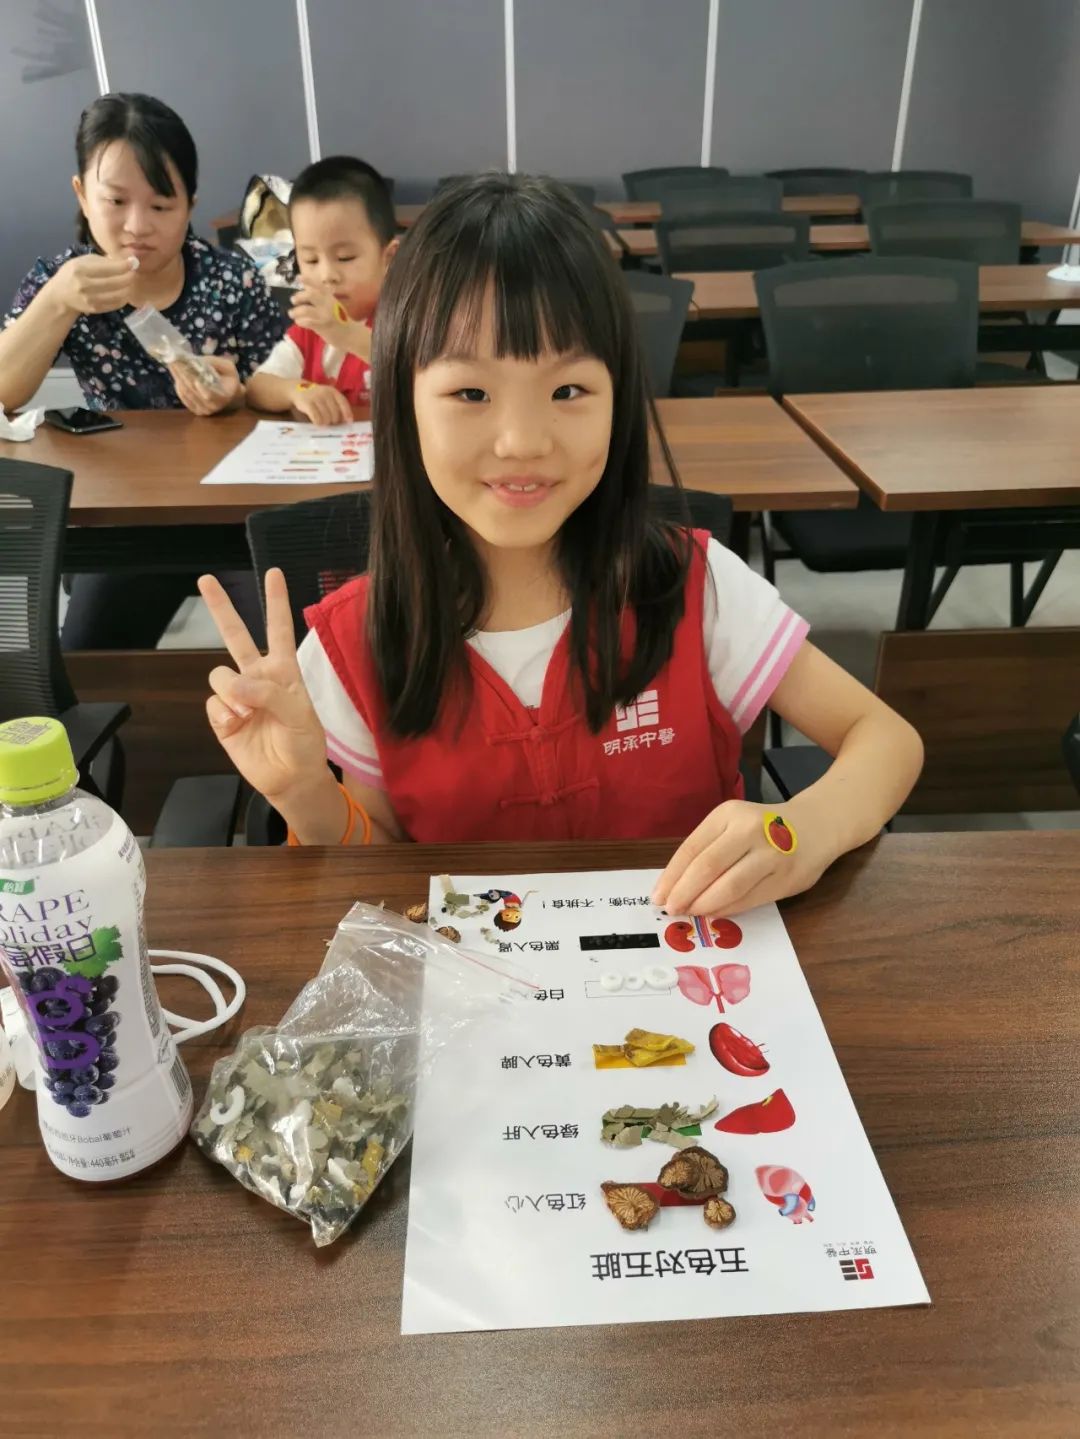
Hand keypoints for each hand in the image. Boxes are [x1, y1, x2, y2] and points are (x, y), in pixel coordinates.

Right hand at [48, 254, 137, 316]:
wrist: (60, 295)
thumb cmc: (73, 273)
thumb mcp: (82, 261)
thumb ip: (102, 260)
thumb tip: (123, 259)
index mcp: (81, 270)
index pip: (107, 269)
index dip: (123, 266)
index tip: (133, 262)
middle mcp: (85, 286)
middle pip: (115, 283)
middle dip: (129, 277)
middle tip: (135, 272)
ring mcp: (91, 299)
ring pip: (118, 295)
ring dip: (128, 288)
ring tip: (131, 281)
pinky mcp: (96, 309)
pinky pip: (116, 304)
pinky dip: (124, 297)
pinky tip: (125, 291)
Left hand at [169, 355, 241, 415]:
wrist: (230, 392)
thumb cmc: (229, 378)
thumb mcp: (228, 367)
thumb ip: (215, 363)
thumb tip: (198, 360)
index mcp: (224, 396)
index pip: (209, 395)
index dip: (200, 388)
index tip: (193, 377)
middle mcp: (213, 406)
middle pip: (193, 391)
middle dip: (182, 374)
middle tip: (174, 361)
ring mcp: (204, 410)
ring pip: (186, 393)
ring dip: (177, 377)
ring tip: (172, 364)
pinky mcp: (196, 410)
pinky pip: (183, 397)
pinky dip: (178, 385)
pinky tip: (176, 375)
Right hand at [198, 567, 328, 803]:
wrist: (291, 778)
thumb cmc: (303, 743)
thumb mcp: (299, 714)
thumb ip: (269, 693)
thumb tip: (233, 684)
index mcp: (283, 670)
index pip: (279, 629)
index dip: (276, 601)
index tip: (274, 573)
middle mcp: (257, 676)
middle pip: (236, 635)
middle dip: (220, 607)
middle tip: (205, 579)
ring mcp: (237, 696)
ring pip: (219, 674)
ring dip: (232, 692)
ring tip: (249, 714)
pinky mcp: (221, 716)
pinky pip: (213, 703)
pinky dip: (224, 714)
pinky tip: (237, 725)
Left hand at [288, 286, 360, 349]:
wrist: (351, 334)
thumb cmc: (340, 320)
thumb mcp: (333, 305)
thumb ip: (321, 298)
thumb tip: (306, 289)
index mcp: (330, 297)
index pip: (318, 286)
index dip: (308, 280)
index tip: (298, 277)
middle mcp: (328, 304)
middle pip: (311, 295)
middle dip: (299, 296)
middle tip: (293, 300)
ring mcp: (325, 315)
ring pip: (306, 309)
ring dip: (295, 311)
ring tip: (292, 313)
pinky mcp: (322, 326)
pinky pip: (306, 322)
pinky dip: (300, 321)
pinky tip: (299, 322)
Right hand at [293, 381, 352, 425]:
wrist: (298, 389)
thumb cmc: (317, 397)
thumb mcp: (328, 397)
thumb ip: (337, 405)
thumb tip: (346, 421)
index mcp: (333, 391)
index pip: (343, 403)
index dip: (347, 413)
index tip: (348, 422)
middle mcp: (326, 393)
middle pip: (335, 414)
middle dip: (334, 421)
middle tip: (330, 422)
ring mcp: (316, 398)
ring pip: (326, 418)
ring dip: (325, 423)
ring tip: (323, 422)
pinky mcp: (307, 403)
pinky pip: (316, 418)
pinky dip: (318, 423)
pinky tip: (317, 423)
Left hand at [652, 799, 835, 917]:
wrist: (816, 826)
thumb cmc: (762, 828)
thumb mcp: (732, 824)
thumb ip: (707, 848)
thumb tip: (674, 886)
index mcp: (729, 814)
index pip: (692, 848)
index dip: (672, 876)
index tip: (658, 895)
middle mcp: (750, 830)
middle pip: (707, 867)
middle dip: (684, 892)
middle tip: (671, 909)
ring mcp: (772, 854)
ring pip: (729, 886)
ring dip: (704, 904)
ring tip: (690, 913)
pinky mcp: (786, 878)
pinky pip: (750, 899)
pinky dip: (727, 909)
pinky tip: (714, 913)